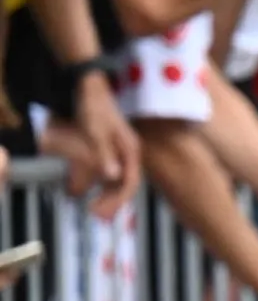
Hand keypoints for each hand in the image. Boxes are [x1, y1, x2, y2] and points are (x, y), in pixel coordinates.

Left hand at [68, 76, 139, 208]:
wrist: (86, 86)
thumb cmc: (93, 106)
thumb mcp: (96, 131)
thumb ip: (104, 154)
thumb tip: (112, 176)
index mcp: (130, 150)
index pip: (129, 182)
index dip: (117, 199)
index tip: (103, 211)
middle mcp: (126, 152)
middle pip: (124, 183)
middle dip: (112, 201)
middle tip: (97, 215)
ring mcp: (117, 150)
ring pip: (115, 179)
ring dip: (105, 194)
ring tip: (93, 206)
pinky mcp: (106, 147)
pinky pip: (105, 171)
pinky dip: (97, 182)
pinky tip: (85, 187)